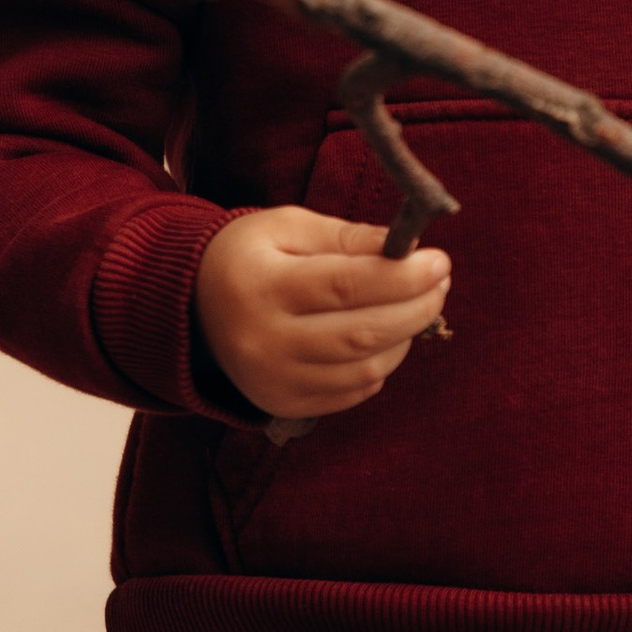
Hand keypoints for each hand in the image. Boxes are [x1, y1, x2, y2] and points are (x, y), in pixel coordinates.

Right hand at [196, 208, 452, 423]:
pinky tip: (384, 334)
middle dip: (416, 307)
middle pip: (362, 334)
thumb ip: (346, 237)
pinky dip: (380, 363)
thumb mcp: (287, 226)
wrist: (192, 307)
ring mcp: (274, 381)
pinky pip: (353, 392)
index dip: (402, 276)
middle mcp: (264, 343)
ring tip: (415, 304)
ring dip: (404, 337)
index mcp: (261, 288)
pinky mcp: (284, 404)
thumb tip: (407, 247)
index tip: (439, 260)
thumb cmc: (248, 256)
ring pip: (365, 369)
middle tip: (440, 282)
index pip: (346, 286)